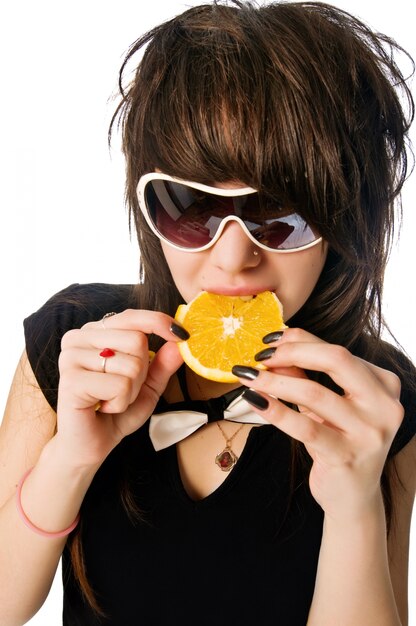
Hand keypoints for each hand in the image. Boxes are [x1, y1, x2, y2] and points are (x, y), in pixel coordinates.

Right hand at [56, 309, 183, 466]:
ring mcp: (71, 357)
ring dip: (131, 391)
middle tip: (122, 390)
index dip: (159, 323)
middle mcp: (78, 338)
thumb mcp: (148, 385)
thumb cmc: (116, 412)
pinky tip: (102, 408)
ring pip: (132, 364)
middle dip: (141, 373)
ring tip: (110, 400)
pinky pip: (120, 385)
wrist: (89, 446)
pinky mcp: (71, 380)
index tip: (182, 335)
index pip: (132, 316)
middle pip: (137, 340)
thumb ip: (163, 363)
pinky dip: (120, 403)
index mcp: (94, 332)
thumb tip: (179, 342)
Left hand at [233, 328, 403, 521]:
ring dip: (274, 381)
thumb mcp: (324, 406)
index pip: (338, 349)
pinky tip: (255, 401)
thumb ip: (304, 376)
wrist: (353, 498)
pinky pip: (305, 427)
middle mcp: (384, 405)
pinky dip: (276, 411)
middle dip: (292, 352)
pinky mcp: (347, 456)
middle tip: (261, 356)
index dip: (300, 339)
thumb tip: (274, 350)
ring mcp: (369, 432)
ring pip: (314, 393)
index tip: (270, 340)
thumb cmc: (339, 442)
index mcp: (383, 384)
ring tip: (249, 377)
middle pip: (336, 359)